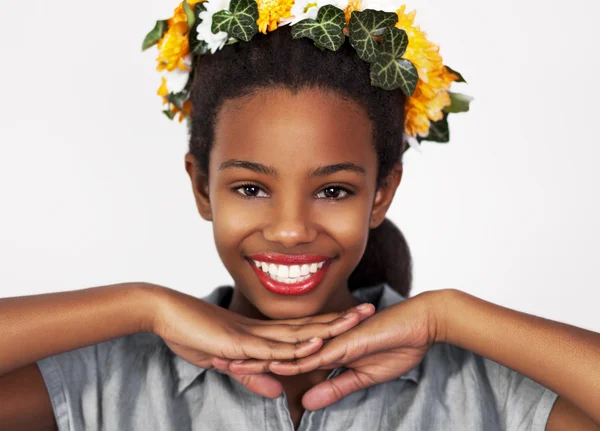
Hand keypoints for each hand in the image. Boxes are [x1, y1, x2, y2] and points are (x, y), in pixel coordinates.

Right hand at [148, 285, 375, 398]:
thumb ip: (252, 375)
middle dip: (341, 320)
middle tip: (370, 310)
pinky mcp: (240, 341)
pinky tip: (318, 341)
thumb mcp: (225, 361)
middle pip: (310, 326)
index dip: (329, 325)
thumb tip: (277, 391)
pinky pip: (273, 346)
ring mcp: (253, 334)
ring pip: (299, 333)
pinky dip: (297, 345)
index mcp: (262, 334)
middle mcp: (263, 331)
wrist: (165, 314)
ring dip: (329, 328)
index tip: (353, 320)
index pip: (303, 330)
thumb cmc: (191, 334)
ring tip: (357, 321)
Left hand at [222, 290, 443, 409]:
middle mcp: (322, 340)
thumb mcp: (361, 375)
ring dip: (257, 359)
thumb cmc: (398, 345)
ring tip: (226, 362)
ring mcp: (332, 339)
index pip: (284, 357)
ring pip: (287, 352)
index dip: (257, 362)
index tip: (231, 365)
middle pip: (277, 351)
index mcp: (323, 347)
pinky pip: (315, 354)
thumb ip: (334, 386)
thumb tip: (307, 402)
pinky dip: (292, 360)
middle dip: (245, 359)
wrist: (425, 321)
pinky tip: (272, 365)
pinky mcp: (346, 342)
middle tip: (213, 360)